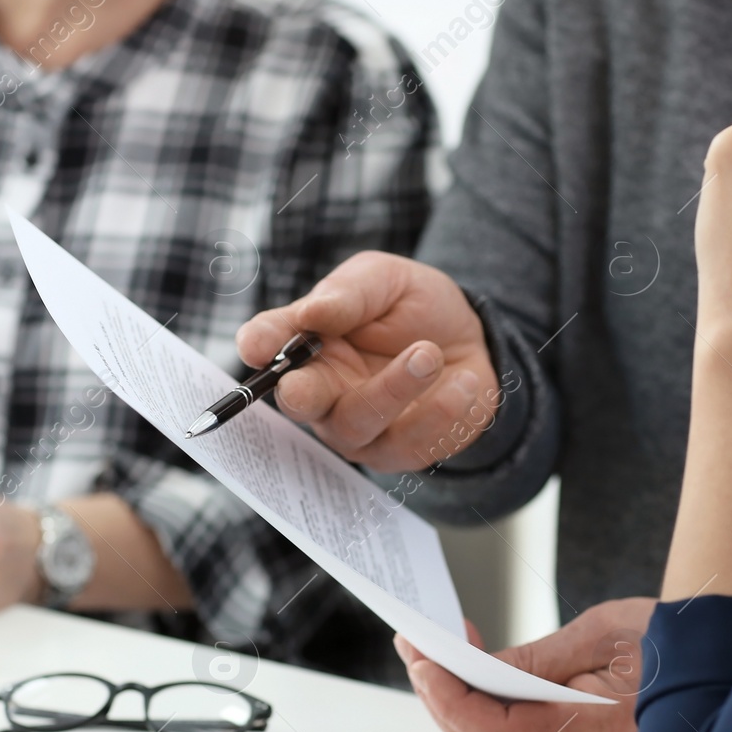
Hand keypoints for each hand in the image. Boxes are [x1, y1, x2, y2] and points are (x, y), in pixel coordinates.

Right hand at [235, 252, 500, 472]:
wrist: (473, 341)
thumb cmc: (415, 308)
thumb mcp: (386, 280)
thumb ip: (349, 293)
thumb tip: (312, 313)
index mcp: (309, 343)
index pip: (269, 345)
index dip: (259, 344)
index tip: (258, 344)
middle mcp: (323, 390)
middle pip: (298, 401)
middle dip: (300, 393)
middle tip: (302, 385)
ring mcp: (358, 427)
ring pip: (357, 423)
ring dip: (392, 390)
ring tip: (430, 354)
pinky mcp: (398, 450)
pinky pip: (409, 442)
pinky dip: (440, 410)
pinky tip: (464, 382)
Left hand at [397, 597, 654, 731]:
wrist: (722, 664)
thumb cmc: (679, 645)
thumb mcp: (607, 635)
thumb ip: (539, 659)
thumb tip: (479, 669)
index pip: (500, 731)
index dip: (453, 698)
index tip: (424, 660)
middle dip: (438, 694)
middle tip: (413, 644)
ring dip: (452, 696)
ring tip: (427, 649)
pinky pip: (510, 728)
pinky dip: (478, 698)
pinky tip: (466, 664)